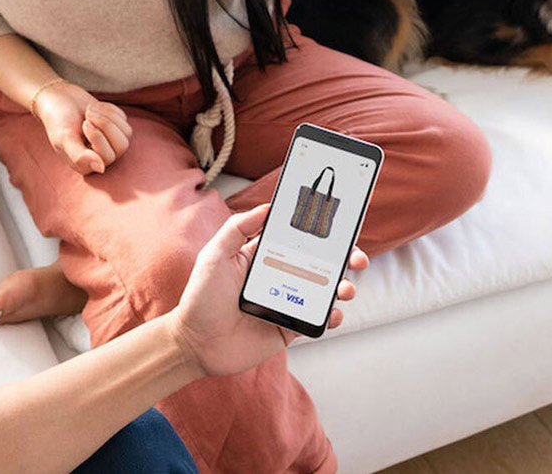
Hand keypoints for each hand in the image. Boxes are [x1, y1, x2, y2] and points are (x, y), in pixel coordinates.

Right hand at [32, 82, 132, 174]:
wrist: (60, 100)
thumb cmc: (60, 121)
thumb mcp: (65, 139)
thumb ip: (79, 156)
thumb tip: (101, 169)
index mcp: (87, 165)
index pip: (106, 158)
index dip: (98, 137)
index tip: (84, 123)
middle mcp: (102, 157)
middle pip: (121, 147)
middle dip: (106, 125)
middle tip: (89, 114)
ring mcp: (111, 142)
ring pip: (126, 133)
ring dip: (108, 116)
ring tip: (90, 110)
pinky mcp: (117, 127)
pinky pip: (123, 119)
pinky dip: (109, 110)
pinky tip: (95, 108)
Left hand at [167, 204, 367, 378]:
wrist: (195, 343)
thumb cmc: (201, 296)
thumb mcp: (214, 255)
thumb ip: (238, 228)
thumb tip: (268, 207)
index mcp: (267, 255)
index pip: (300, 238)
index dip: (323, 231)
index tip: (343, 222)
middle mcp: (282, 276)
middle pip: (322, 263)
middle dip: (345, 258)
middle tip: (357, 259)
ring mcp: (288, 302)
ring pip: (325, 291)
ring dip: (343, 287)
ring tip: (345, 289)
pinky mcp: (290, 327)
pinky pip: (318, 320)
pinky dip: (332, 316)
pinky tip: (334, 313)